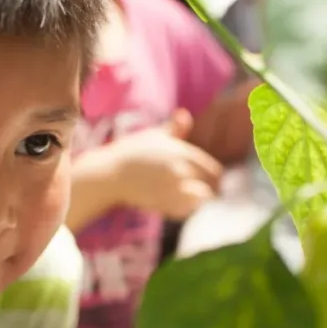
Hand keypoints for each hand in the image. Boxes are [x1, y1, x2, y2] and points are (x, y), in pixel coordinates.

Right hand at [107, 109, 223, 219]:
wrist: (110, 174)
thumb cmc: (132, 152)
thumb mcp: (154, 136)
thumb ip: (175, 128)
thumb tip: (185, 114)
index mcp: (183, 154)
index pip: (214, 172)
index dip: (215, 179)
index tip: (213, 183)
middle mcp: (181, 172)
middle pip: (210, 187)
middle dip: (210, 191)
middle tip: (209, 195)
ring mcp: (173, 190)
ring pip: (200, 201)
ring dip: (199, 202)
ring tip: (195, 201)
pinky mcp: (163, 205)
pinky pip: (185, 212)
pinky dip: (186, 211)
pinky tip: (180, 207)